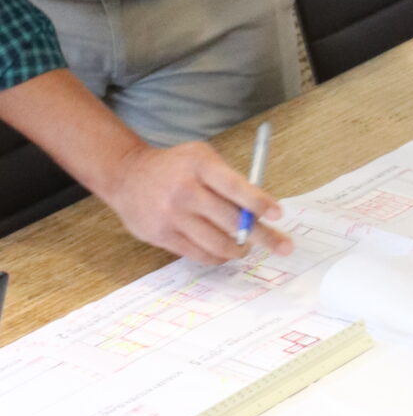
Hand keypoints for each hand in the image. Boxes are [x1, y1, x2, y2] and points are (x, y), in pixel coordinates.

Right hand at [104, 138, 290, 265]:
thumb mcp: (202, 158)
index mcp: (199, 165)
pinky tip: (226, 252)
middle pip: (231, 221)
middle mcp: (184, 190)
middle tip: (282, 245)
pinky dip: (219, 257)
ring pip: (218, 244)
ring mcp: (171, 215)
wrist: (127, 176)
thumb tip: (262, 213)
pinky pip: (199, 255)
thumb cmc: (176, 167)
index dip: (258, 203)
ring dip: (240, 249)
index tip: (278, 214)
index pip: (234, 187)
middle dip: (263, 236)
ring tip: (247, 247)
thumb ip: (230, 181)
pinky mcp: (162, 236)